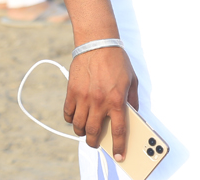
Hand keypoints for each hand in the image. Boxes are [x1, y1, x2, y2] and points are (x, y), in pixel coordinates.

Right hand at [64, 46, 138, 161]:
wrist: (97, 43)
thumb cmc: (116, 61)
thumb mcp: (131, 80)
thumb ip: (132, 100)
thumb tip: (132, 115)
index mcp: (117, 100)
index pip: (119, 130)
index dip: (119, 146)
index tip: (119, 156)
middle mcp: (99, 102)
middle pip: (94, 133)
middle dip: (95, 142)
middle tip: (96, 143)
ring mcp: (84, 98)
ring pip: (78, 126)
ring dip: (82, 132)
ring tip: (86, 130)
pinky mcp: (72, 92)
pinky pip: (67, 113)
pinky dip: (70, 119)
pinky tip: (75, 117)